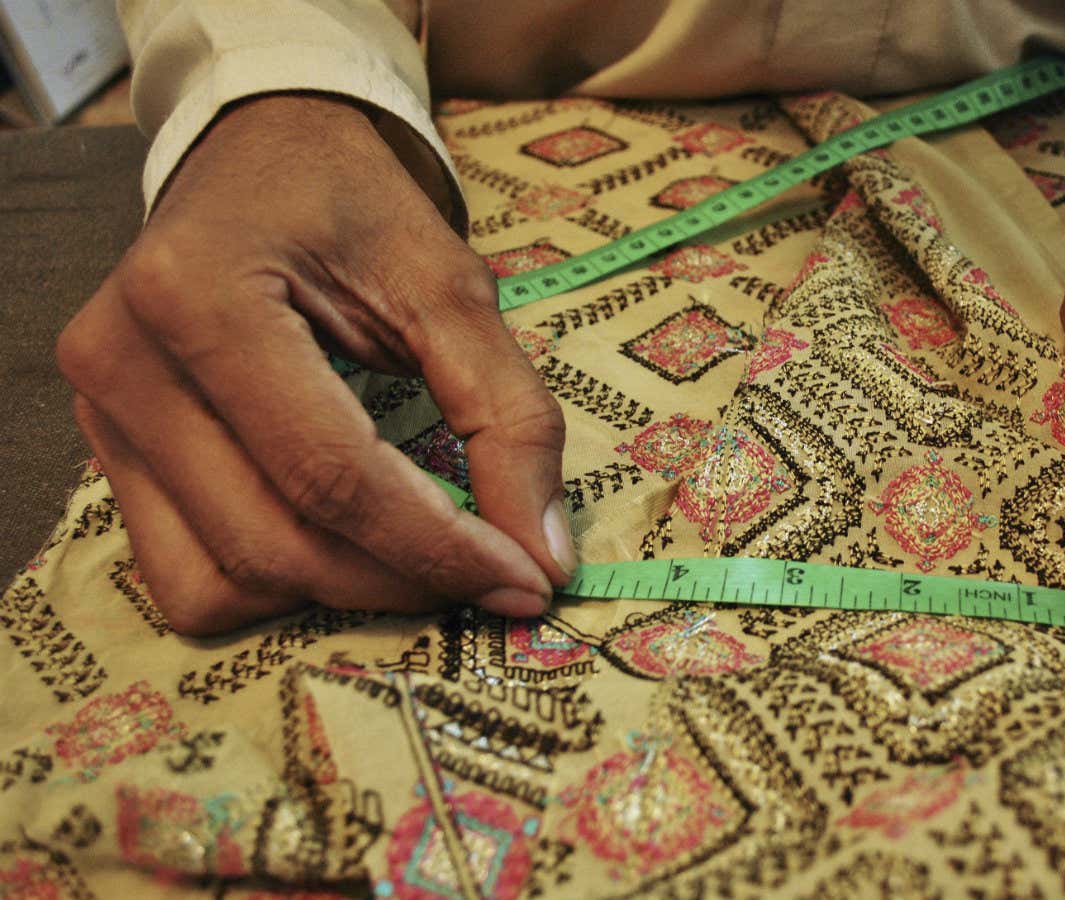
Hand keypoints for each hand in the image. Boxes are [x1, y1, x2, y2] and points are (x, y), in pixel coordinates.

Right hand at [56, 95, 574, 634]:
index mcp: (199, 293)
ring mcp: (100, 414)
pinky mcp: (106, 453)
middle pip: (275, 541)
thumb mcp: (452, 287)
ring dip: (341, 594)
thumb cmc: (356, 209)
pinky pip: (185, 579)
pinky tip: (343, 542)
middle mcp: (121, 360)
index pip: (329, 474)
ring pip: (222, 583)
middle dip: (402, 580)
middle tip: (498, 574)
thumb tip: (543, 556)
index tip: (526, 581)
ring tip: (422, 554)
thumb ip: (509, 415)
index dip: (438, 547)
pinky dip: (277, 587)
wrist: (264, 155)